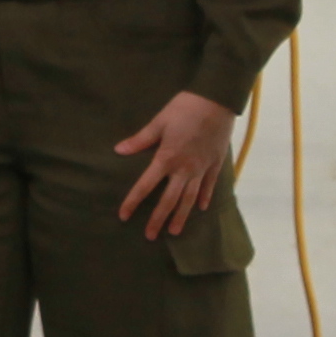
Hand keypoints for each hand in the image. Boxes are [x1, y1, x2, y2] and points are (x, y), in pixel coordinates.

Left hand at [113, 89, 236, 240]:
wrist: (217, 100)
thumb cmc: (185, 108)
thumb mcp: (159, 122)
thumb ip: (140, 140)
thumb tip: (119, 150)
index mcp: (166, 158)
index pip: (145, 185)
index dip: (133, 201)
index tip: (123, 216)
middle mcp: (184, 169)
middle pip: (169, 200)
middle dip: (158, 219)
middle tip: (150, 236)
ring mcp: (202, 168)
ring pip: (190, 198)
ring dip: (181, 216)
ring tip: (174, 231)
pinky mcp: (215, 163)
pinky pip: (210, 185)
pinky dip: (205, 197)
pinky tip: (201, 208)